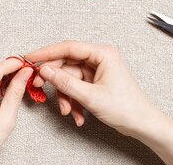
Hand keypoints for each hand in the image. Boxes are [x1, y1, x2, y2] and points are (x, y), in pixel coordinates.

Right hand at [26, 41, 160, 137]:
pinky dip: (73, 100)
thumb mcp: (90, 96)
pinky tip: (77, 113)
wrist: (142, 124)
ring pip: (69, 78)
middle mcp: (99, 58)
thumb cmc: (126, 108)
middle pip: (66, 63)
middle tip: (39, 86)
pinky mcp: (95, 81)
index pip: (68, 47)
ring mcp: (97, 70)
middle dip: (54, 80)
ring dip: (65, 96)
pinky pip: (75, 87)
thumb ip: (65, 82)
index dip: (46, 52)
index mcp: (103, 53)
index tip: (30, 58)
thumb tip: (45, 70)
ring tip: (67, 110)